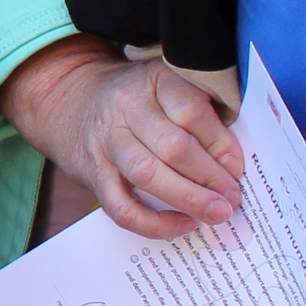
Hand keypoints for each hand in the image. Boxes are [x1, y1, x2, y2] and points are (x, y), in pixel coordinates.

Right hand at [0, 34, 243, 238]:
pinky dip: (154, 223)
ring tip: (216, 214)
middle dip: (209, 177)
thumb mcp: (165, 87)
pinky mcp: (93, 173)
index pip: (190, 110)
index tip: (238, 167)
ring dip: (188, 198)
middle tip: (233, 198)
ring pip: (147, 174)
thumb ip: (199, 114)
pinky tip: (182, 225)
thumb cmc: (134, 98)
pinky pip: (122, 207)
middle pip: (172, 146)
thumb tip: (232, 165)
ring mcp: (106, 142)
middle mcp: (125, 108)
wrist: (68, 98)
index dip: (220, 142)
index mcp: (152, 81)